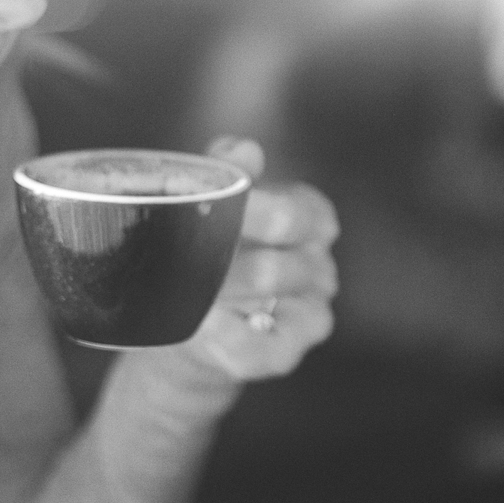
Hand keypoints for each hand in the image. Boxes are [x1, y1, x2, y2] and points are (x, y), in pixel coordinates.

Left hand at [159, 137, 338, 388]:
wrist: (187, 326)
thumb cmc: (207, 254)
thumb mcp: (211, 207)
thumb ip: (226, 172)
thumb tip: (245, 149)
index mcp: (310, 222)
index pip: (308, 213)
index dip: (262, 209)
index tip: (226, 203)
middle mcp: (319, 268)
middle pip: (290, 249)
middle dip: (237, 244)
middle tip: (193, 242)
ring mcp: (308, 314)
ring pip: (273, 293)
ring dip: (226, 284)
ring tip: (184, 278)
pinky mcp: (284, 354)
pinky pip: (265, 348)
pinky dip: (232, 335)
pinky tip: (207, 322)